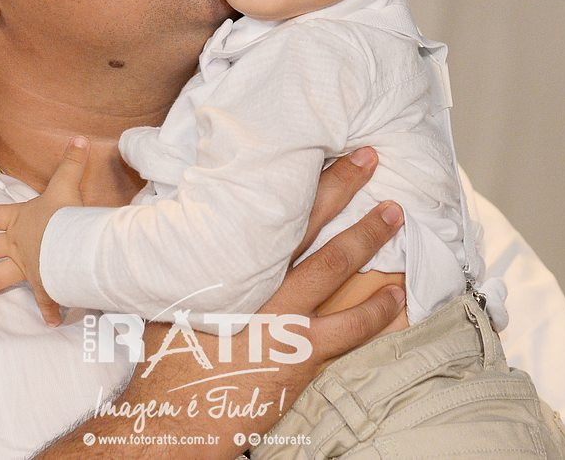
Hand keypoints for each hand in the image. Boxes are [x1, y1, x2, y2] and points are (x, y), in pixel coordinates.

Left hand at [0, 135, 89, 325]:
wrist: (72, 242)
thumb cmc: (65, 214)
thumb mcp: (67, 184)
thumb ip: (72, 162)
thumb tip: (80, 138)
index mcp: (18, 220)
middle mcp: (16, 244)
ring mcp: (27, 266)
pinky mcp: (44, 283)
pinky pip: (45, 299)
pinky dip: (49, 309)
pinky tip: (51, 321)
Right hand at [38, 147, 405, 456]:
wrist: (172, 416)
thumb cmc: (166, 360)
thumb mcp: (166, 300)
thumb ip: (187, 267)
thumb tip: (194, 234)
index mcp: (221, 261)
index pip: (261, 208)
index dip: (289, 177)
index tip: (310, 147)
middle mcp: (253, 279)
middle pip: (302, 220)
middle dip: (337, 184)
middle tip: (367, 155)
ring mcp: (280, 315)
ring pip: (333, 264)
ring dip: (367, 234)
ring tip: (394, 210)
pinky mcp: (299, 353)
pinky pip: (349, 327)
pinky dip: (377, 310)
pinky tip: (398, 295)